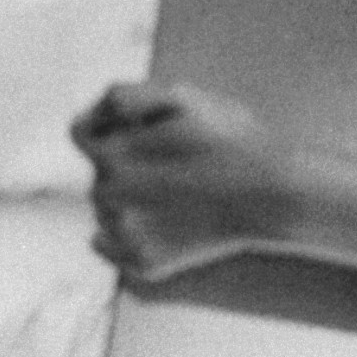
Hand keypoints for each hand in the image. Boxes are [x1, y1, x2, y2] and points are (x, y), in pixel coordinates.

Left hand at [71, 79, 288, 284]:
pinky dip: (122, 240)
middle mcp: (108, 195)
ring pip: (106, 210)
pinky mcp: (144, 261)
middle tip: (174, 164)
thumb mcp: (181, 95)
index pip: (83, 132)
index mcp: (111, 152)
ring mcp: (124, 233)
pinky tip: (162, 224)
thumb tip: (85, 120)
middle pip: (99, 173)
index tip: (145, 130)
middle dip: (126, 164)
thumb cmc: (231, 139)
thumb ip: (123, 96)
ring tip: (177, 194)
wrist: (273, 193)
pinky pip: (111, 248)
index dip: (112, 126)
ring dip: (130, 200)